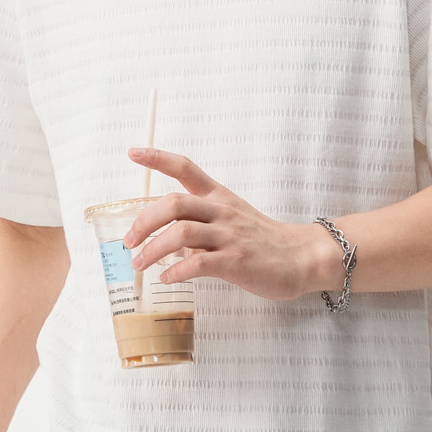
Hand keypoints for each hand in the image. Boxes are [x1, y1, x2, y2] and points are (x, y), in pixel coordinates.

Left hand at [123, 147, 341, 301]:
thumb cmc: (264, 241)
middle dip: (144, 222)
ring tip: (140, 264)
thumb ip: (201, 222)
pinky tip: (167, 278)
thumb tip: (167, 237)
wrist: (303, 257)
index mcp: (219, 197)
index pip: (186, 168)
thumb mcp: (232, 218)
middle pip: (174, 204)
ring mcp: (229, 236)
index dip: (158, 158)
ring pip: (182, 234)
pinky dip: (177, 271)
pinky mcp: (237, 261)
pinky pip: (199, 264)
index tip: (133, 153)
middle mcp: (222, 211)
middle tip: (128, 241)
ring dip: (154, 250)